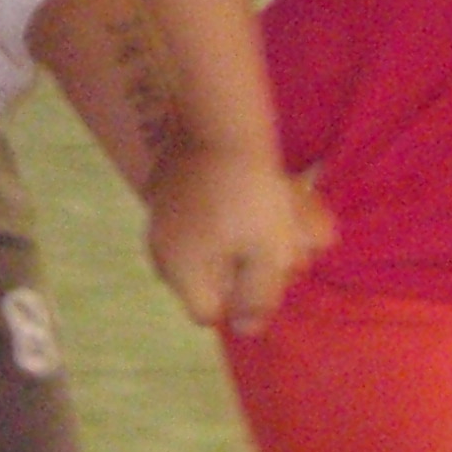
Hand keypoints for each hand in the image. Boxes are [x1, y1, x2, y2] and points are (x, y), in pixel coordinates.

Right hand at [146, 142, 327, 334]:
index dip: (242, 303)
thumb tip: (248, 330)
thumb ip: (259, 298)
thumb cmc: (249, 194)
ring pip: (213, 244)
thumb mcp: (268, 252)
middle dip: (253, 266)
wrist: (219, 120)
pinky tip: (262, 193)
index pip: (208, 313)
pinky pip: (204, 216)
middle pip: (212, 278)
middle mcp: (162, 251)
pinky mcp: (168, 190)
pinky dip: (232, 213)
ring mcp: (162, 218)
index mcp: (180, 272)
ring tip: (289, 214)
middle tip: (289, 244)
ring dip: (252, 237)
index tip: (268, 276)